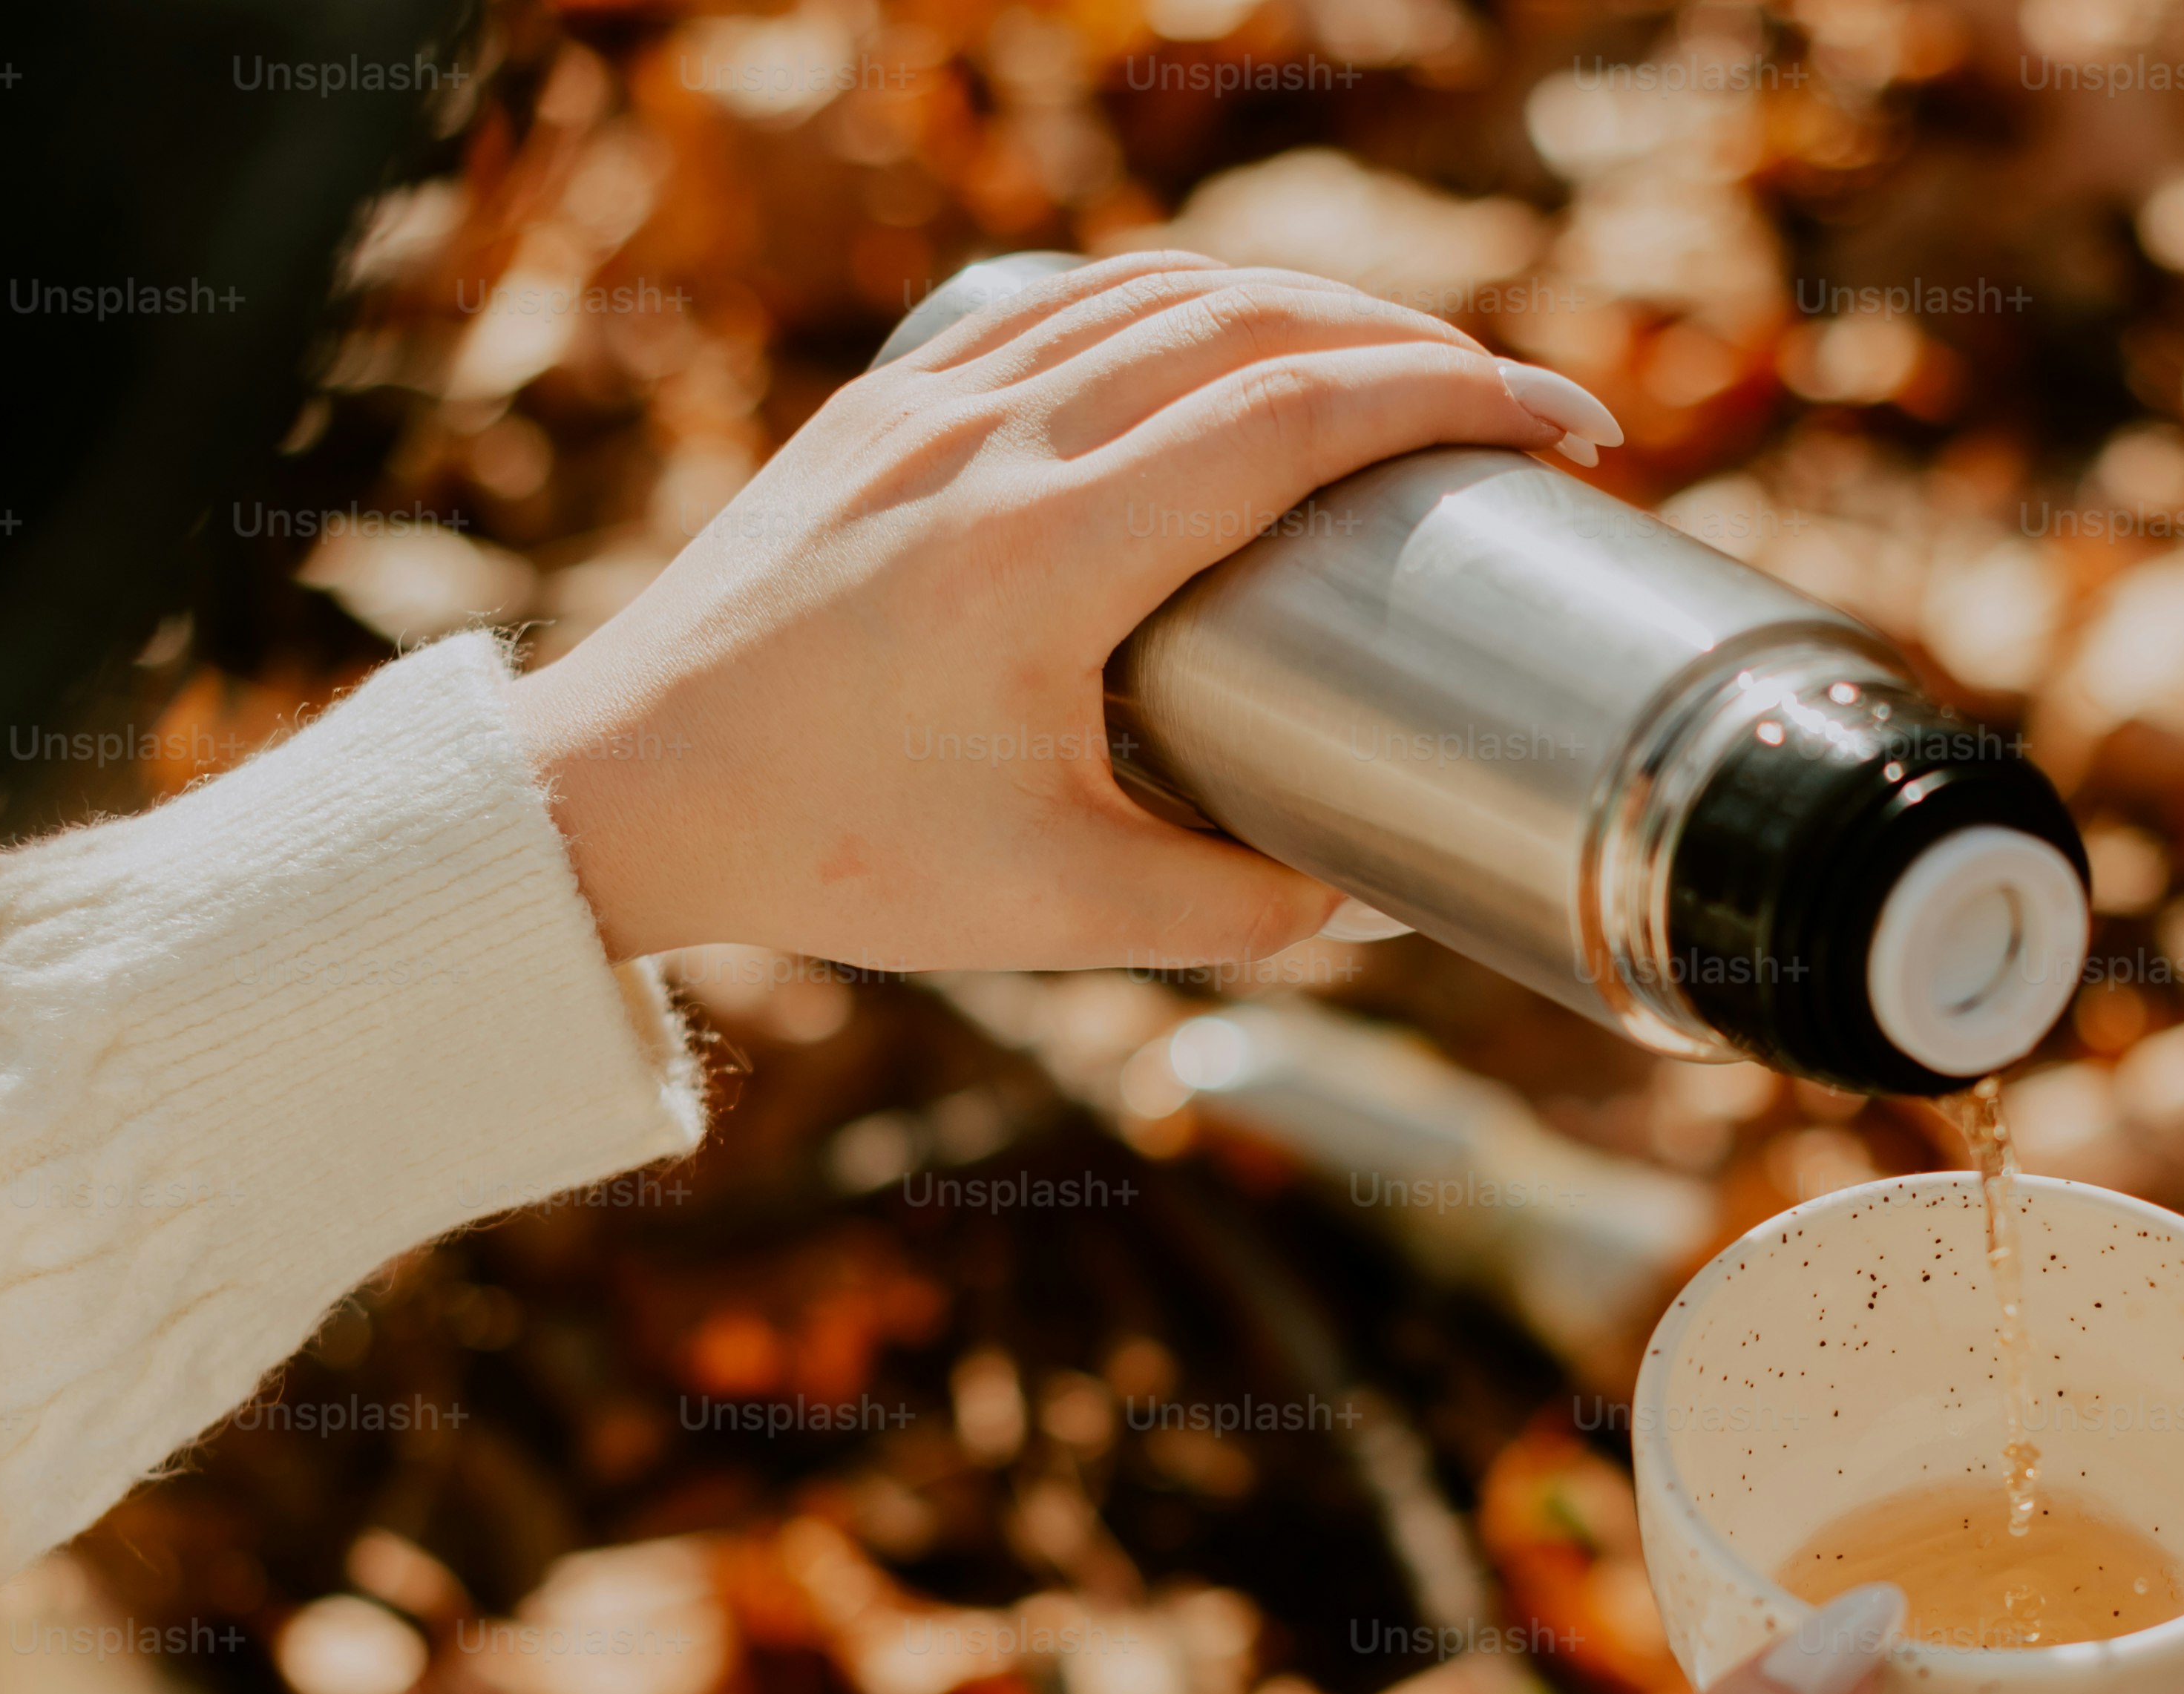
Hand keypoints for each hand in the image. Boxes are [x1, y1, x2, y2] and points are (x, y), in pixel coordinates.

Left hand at [504, 252, 1620, 974]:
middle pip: (1250, 320)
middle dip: (1411, 340)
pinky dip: (1180, 303)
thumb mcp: (1061, 914)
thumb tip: (1368, 890)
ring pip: (1157, 289)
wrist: (629, 791)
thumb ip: (1234, 907)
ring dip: (1303, 307)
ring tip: (1398, 366)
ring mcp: (929, 400)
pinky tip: (1234, 342)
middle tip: (1510, 403)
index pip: (1293, 413)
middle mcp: (993, 442)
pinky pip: (1064, 301)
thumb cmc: (837, 855)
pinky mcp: (885, 401)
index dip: (1447, 396)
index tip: (1554, 423)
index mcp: (1049, 553)